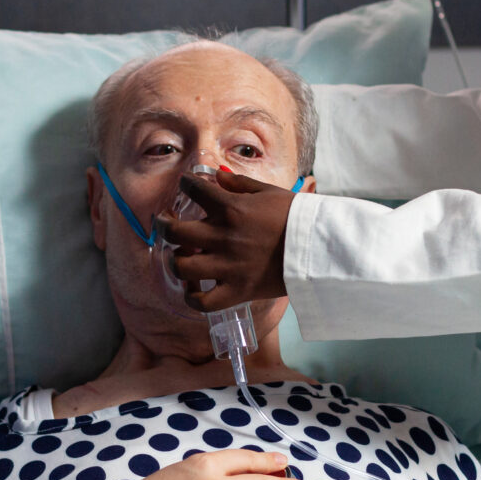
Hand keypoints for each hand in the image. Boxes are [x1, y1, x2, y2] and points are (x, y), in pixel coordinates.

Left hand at [157, 169, 295, 312]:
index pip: (194, 190)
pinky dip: (191, 297)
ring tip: (181, 255)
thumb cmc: (296, 217)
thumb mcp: (269, 192)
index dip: (186, 184)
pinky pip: (202, 302)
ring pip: (181, 266)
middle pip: (175, 231)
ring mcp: (228, 267)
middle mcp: (224, 237)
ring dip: (176, 259)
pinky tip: (192, 288)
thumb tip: (217, 177)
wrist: (318, 248)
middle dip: (162, 224)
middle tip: (163, 222)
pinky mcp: (236, 291)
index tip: (186, 186)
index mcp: (232, 209)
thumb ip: (239, 185)